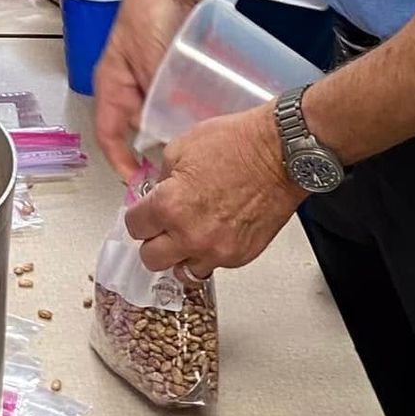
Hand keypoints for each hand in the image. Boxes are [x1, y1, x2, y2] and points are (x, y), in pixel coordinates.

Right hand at [93, 0, 192, 177]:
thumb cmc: (150, 6)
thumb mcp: (152, 57)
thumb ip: (157, 93)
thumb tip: (166, 131)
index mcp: (111, 82)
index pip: (107, 133)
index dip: (119, 162)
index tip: (137, 183)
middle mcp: (127, 83)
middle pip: (136, 129)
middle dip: (152, 151)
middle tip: (175, 168)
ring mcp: (148, 76)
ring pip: (157, 116)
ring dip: (172, 131)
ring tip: (194, 147)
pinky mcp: (169, 69)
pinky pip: (174, 100)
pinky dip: (186, 112)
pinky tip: (205, 118)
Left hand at [124, 107, 300, 276]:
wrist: (280, 154)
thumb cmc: (237, 144)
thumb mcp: (181, 148)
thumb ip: (162, 178)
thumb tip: (156, 194)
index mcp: (169, 205)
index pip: (134, 228)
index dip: (138, 217)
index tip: (143, 214)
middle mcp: (190, 235)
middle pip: (151, 259)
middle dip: (153, 241)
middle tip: (161, 228)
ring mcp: (217, 250)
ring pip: (183, 271)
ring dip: (181, 255)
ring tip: (188, 236)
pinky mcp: (241, 256)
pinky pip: (214, 265)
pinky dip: (210, 254)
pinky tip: (214, 233)